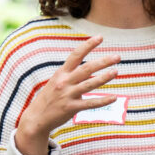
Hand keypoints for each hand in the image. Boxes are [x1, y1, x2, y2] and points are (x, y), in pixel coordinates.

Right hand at [15, 36, 119, 154]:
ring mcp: (67, 95)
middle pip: (86, 68)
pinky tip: (114, 98)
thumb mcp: (56, 81)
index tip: (100, 37)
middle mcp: (64, 82)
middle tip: (117, 56)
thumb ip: (70, 74)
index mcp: (61, 73)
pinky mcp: (71, 108)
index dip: (88, 45)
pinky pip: (90, 103)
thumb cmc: (49, 98)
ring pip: (89, 84)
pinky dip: (102, 101)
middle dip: (103, 61)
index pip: (76, 55)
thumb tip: (88, 69)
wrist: (36, 117)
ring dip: (104, 77)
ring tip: (116, 71)